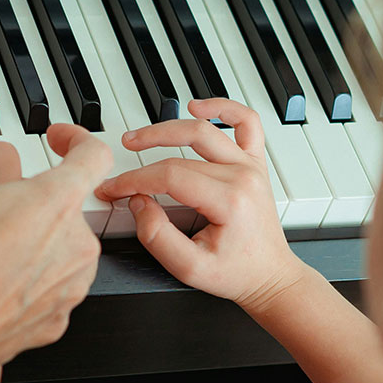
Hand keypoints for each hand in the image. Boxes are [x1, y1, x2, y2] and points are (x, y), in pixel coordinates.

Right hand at [0, 126, 110, 369]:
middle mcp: (77, 242)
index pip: (94, 154)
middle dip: (32, 200)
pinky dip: (29, 275)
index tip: (59, 140)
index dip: (75, 139)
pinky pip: (52, 281)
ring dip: (32, 239)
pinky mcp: (62, 313)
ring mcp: (74, 281)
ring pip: (60, 243)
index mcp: (57, 202)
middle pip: (65, 203)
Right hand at [94, 98, 303, 312]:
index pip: (169, 177)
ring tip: (140, 137)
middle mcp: (242, 176)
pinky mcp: (254, 162)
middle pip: (181, 153)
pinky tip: (198, 106)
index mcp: (229, 200)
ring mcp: (250, 165)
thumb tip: (138, 203)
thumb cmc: (236, 273)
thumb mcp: (189, 269)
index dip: (133, 180)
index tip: (112, 189)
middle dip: (140, 160)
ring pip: (205, 129)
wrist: (270, 276)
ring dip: (168, 128)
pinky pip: (246, 122)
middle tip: (116, 166)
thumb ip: (157, 237)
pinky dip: (223, 108)